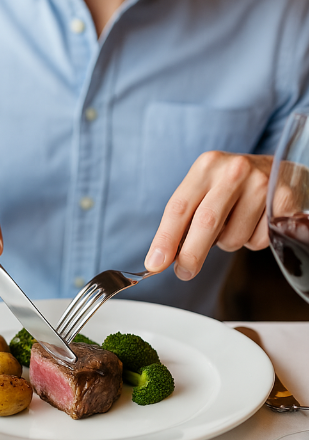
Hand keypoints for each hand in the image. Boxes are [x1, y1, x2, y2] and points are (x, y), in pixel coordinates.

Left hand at [144, 152, 271, 278]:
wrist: (278, 169)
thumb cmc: (231, 186)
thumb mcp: (204, 190)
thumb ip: (183, 220)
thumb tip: (160, 258)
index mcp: (206, 167)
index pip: (179, 208)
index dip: (165, 239)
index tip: (154, 264)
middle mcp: (234, 171)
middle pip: (206, 222)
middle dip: (191, 254)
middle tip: (184, 272)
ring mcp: (262, 183)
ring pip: (234, 237)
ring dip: (228, 243)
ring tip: (234, 224)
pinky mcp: (284, 200)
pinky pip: (260, 240)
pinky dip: (252, 241)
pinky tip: (256, 222)